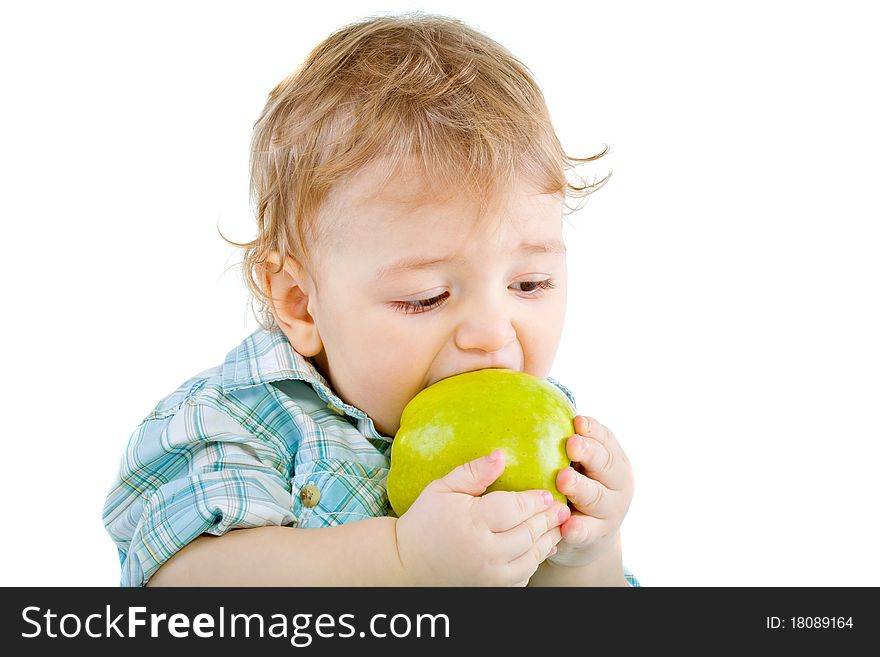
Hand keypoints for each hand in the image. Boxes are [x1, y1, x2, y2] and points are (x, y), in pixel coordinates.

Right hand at [394, 449, 569, 585]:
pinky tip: (538, 548)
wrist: (406, 564)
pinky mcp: (491, 590)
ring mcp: (489, 576)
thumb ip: (473, 472)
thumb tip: (501, 455)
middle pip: (529, 533)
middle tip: (561, 508)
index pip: (515, 509)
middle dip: (548, 519)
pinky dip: (533, 562)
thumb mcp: (442, 489)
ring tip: (556, 527)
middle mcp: (485, 552)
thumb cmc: (424, 521)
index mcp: (472, 523)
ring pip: (531, 558)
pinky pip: (522, 578)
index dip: (535, 500)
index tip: (547, 493)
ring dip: (547, 541)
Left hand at [548, 415, 633, 567]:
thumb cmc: (576, 485)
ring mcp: (610, 511)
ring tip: (563, 480)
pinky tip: (567, 525)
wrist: (588, 534)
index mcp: (613, 459)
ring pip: (597, 497)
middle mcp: (616, 483)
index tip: (577, 421)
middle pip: (606, 465)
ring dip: (580, 487)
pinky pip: (587, 532)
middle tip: (571, 445)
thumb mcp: (579, 463)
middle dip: (589, 453)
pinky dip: (578, 529)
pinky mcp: (597, 536)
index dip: (593, 429)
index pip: (606, 440)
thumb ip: (566, 442)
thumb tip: (529, 407)